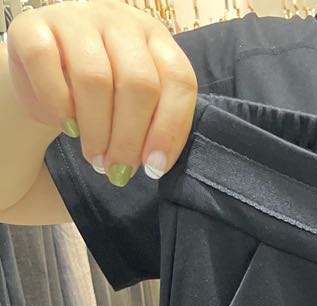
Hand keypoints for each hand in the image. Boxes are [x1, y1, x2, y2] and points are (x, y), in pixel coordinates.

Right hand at [6, 0, 196, 185]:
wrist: (43, 76)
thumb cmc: (98, 95)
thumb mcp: (133, 106)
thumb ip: (151, 123)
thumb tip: (153, 164)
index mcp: (154, 38)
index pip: (178, 80)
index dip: (169, 130)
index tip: (154, 168)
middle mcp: (119, 21)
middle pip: (138, 83)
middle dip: (130, 138)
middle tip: (119, 170)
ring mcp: (76, 18)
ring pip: (95, 78)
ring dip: (97, 131)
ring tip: (95, 158)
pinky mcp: (33, 26)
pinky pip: (46, 64)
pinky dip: (58, 106)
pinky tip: (66, 127)